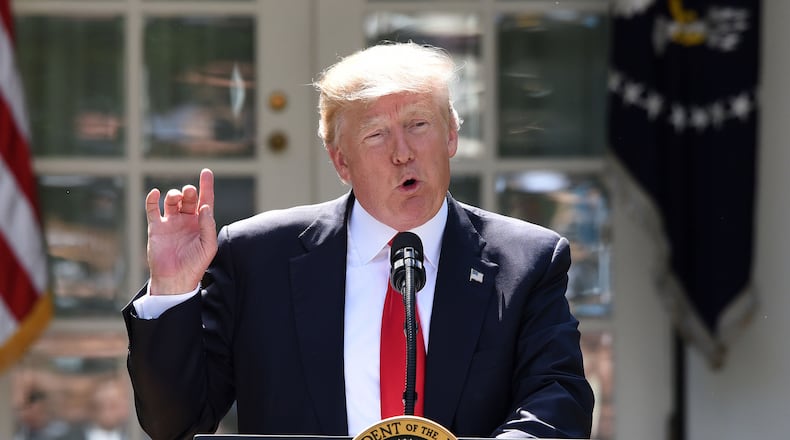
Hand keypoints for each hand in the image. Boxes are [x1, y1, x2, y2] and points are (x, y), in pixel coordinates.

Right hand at [145, 168, 217, 294]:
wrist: (175, 279)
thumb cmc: (195, 264)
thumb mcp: (208, 246)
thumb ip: (208, 226)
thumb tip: (206, 207)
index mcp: (201, 223)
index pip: (205, 200)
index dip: (206, 186)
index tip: (206, 172)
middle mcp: (186, 220)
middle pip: (188, 198)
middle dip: (189, 192)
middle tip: (189, 192)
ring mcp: (170, 223)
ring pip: (172, 201)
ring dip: (174, 195)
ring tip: (176, 197)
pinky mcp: (156, 227)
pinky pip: (152, 209)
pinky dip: (152, 199)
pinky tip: (155, 193)